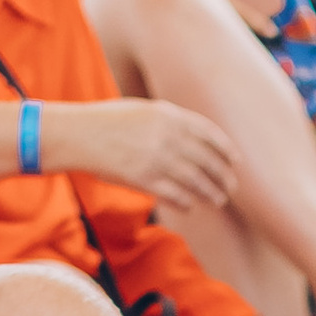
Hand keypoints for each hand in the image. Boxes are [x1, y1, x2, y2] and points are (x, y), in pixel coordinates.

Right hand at [76, 95, 240, 210]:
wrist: (79, 134)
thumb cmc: (109, 122)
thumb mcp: (143, 111)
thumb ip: (170, 122)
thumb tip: (197, 141)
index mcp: (169, 116)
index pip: (209, 135)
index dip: (226, 150)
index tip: (235, 162)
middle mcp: (168, 137)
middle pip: (209, 162)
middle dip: (224, 177)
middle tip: (231, 188)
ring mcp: (158, 160)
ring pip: (198, 183)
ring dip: (211, 194)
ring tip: (217, 200)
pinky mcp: (146, 181)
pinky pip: (178, 197)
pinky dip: (187, 203)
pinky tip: (190, 205)